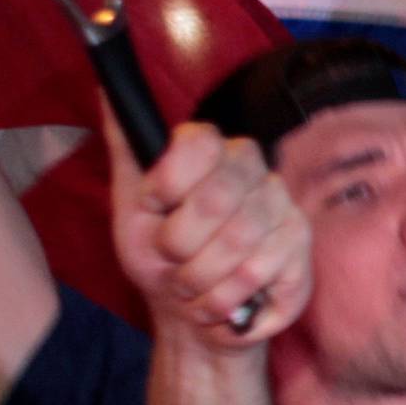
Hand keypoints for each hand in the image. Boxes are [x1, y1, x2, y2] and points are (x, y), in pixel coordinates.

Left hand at [106, 106, 311, 347]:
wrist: (190, 314)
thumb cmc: (159, 258)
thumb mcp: (130, 206)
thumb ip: (126, 148)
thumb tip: (106, 91)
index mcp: (212, 149)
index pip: (199, 142)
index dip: (168, 184)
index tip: (154, 207)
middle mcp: (252, 167)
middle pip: (214, 200)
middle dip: (179, 248)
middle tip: (172, 262)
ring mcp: (281, 204)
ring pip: (237, 242)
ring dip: (200, 279)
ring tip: (193, 287)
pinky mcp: (299, 244)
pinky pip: (259, 272)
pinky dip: (225, 299)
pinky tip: (223, 301)